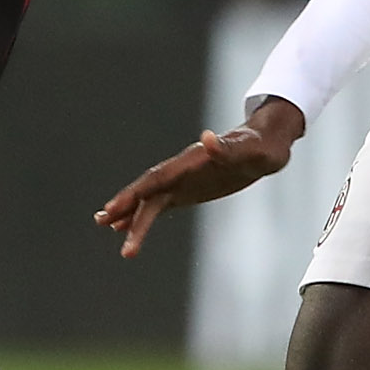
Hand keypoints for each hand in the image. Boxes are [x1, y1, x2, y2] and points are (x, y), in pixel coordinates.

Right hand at [92, 97, 307, 257]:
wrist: (266, 144)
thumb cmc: (261, 146)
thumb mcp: (249, 149)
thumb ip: (226, 148)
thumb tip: (206, 139)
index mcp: (191, 161)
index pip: (157, 178)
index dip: (135, 192)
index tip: (116, 208)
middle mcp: (182, 170)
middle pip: (148, 190)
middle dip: (125, 206)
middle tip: (103, 222)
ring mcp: (183, 181)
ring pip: (150, 201)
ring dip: (130, 215)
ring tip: (108, 229)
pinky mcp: (188, 191)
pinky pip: (160, 206)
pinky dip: (143, 217)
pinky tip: (128, 229)